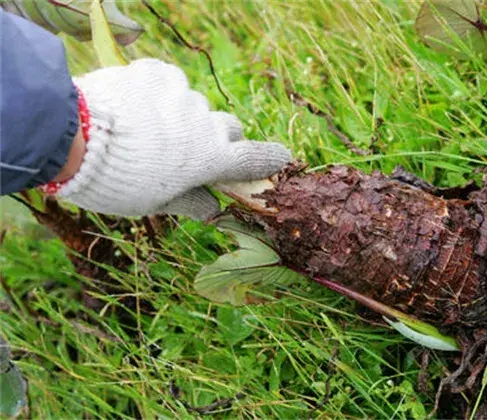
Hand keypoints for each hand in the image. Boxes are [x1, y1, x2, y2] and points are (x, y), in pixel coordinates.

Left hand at [54, 59, 290, 219]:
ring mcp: (182, 95)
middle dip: (217, 139)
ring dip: (183, 117)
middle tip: (191, 152)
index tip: (282, 157)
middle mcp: (205, 124)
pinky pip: (168, 82)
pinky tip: (138, 106)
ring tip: (150, 130)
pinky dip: (160, 93)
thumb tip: (212, 210)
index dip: (270, 159)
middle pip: (227, 127)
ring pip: (195, 105)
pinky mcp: (156, 74)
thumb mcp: (156, 203)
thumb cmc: (119, 183)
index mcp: (212, 159)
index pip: (254, 158)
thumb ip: (190, 202)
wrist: (74, 138)